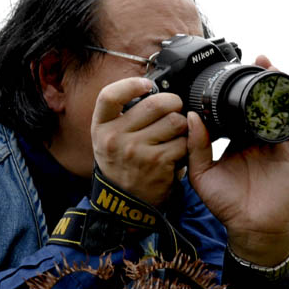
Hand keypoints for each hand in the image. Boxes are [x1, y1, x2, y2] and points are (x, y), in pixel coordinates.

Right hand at [91, 77, 188, 206]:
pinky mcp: (158, 162)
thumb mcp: (108, 139)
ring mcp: (137, 150)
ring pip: (175, 121)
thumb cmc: (121, 165)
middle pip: (154, 104)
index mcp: (101, 127)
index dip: (131, 84)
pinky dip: (186, 146)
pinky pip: (184, 142)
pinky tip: (178, 152)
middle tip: (175, 107)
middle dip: (173, 102)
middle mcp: (115, 138)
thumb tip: (152, 88)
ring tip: (176, 134)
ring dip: (182, 126)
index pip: (110, 95)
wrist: (124, 204)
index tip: (147, 85)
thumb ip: (122, 115)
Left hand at [186, 55, 288, 265]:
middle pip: (258, 102)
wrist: (252, 227)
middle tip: (247, 59)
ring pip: (276, 106)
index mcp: (237, 140)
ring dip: (273, 84)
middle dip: (255, 80)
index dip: (231, 91)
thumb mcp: (202, 174)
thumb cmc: (227, 204)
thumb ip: (196, 147)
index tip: (222, 72)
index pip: (235, 109)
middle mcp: (257, 137)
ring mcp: (275, 141)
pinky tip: (282, 86)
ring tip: (265, 62)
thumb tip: (190, 117)